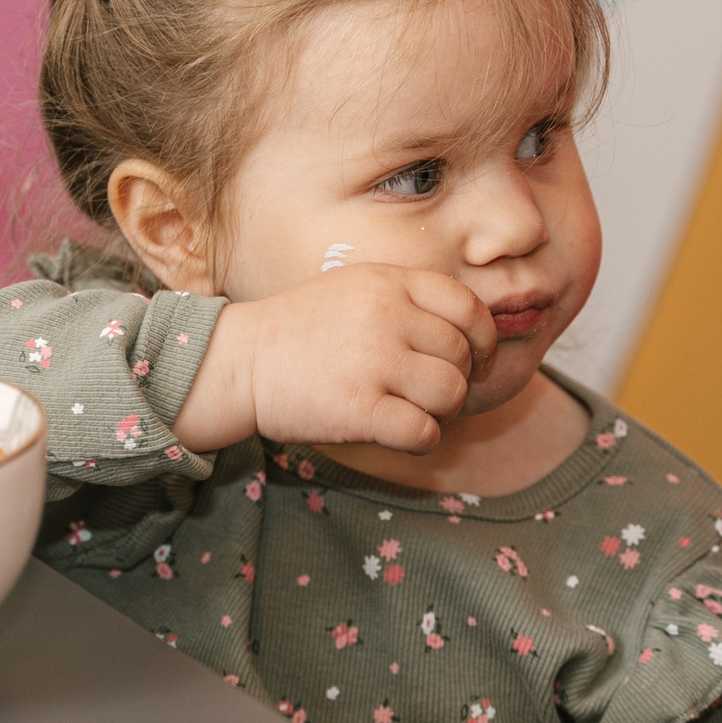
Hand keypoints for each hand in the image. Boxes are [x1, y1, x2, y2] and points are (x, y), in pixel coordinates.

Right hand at [172, 265, 494, 454]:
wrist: (238, 362)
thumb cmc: (300, 332)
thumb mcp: (355, 290)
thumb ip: (407, 300)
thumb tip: (470, 336)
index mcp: (389, 282)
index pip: (469, 307)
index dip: (483, 339)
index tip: (474, 361)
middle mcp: (386, 315)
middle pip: (463, 355)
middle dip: (458, 381)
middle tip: (428, 394)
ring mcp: (372, 361)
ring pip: (451, 394)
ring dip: (442, 412)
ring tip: (412, 412)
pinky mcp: (358, 409)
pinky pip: (424, 432)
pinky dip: (420, 440)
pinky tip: (395, 432)